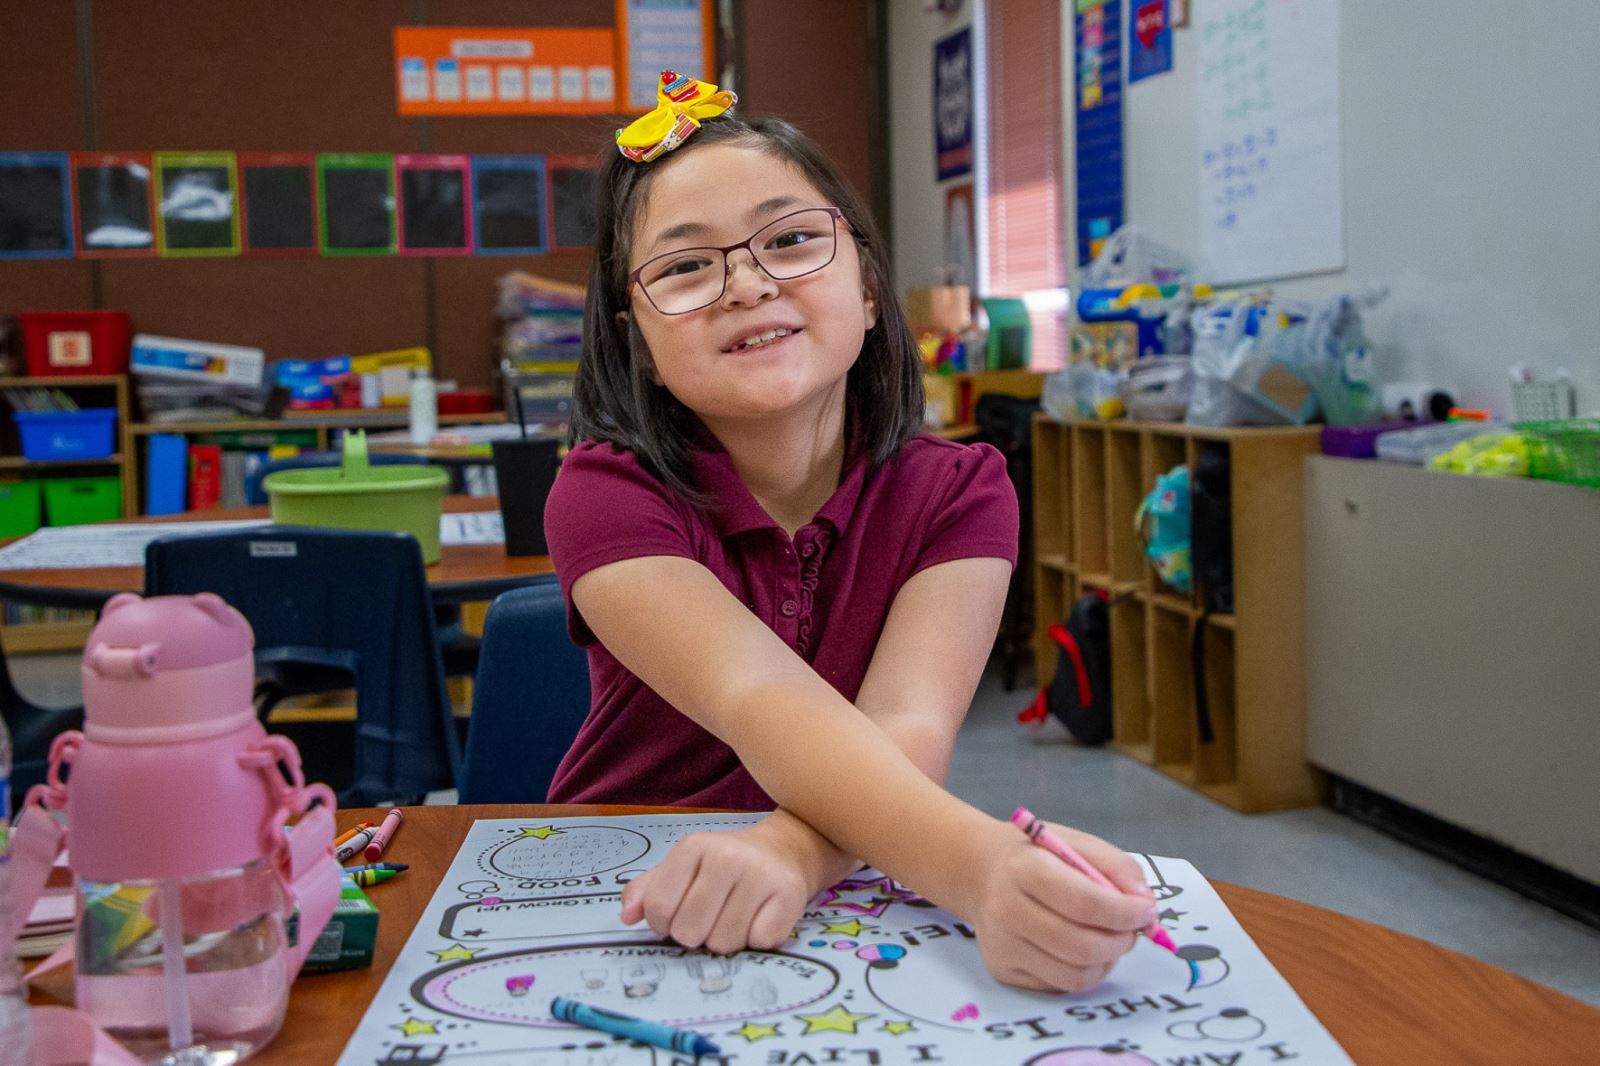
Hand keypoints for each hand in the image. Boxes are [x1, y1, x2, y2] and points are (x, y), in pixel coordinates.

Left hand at [619, 824, 813, 954]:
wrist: (783, 851)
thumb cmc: (723, 866)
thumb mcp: (681, 868)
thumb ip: (646, 891)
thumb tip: (627, 917)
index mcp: (693, 847)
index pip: (658, 909)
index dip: (663, 924)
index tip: (678, 915)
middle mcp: (728, 857)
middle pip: (688, 931)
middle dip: (695, 935)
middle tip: (710, 917)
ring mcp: (761, 876)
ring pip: (723, 943)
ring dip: (726, 940)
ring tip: (736, 916)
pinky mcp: (790, 896)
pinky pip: (759, 943)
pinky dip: (757, 939)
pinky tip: (760, 917)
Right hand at [967, 820, 1154, 992]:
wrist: (981, 872)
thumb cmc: (1036, 855)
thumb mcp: (1077, 843)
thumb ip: (1117, 867)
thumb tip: (1145, 904)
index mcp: (1025, 868)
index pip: (1084, 903)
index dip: (1124, 912)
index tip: (1147, 910)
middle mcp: (1007, 909)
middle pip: (1081, 946)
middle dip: (1121, 941)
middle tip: (1131, 930)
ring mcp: (1002, 945)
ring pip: (1075, 975)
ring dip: (1107, 961)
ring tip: (1109, 939)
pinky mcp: (1003, 970)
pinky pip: (1060, 985)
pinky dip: (1084, 972)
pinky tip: (1082, 950)